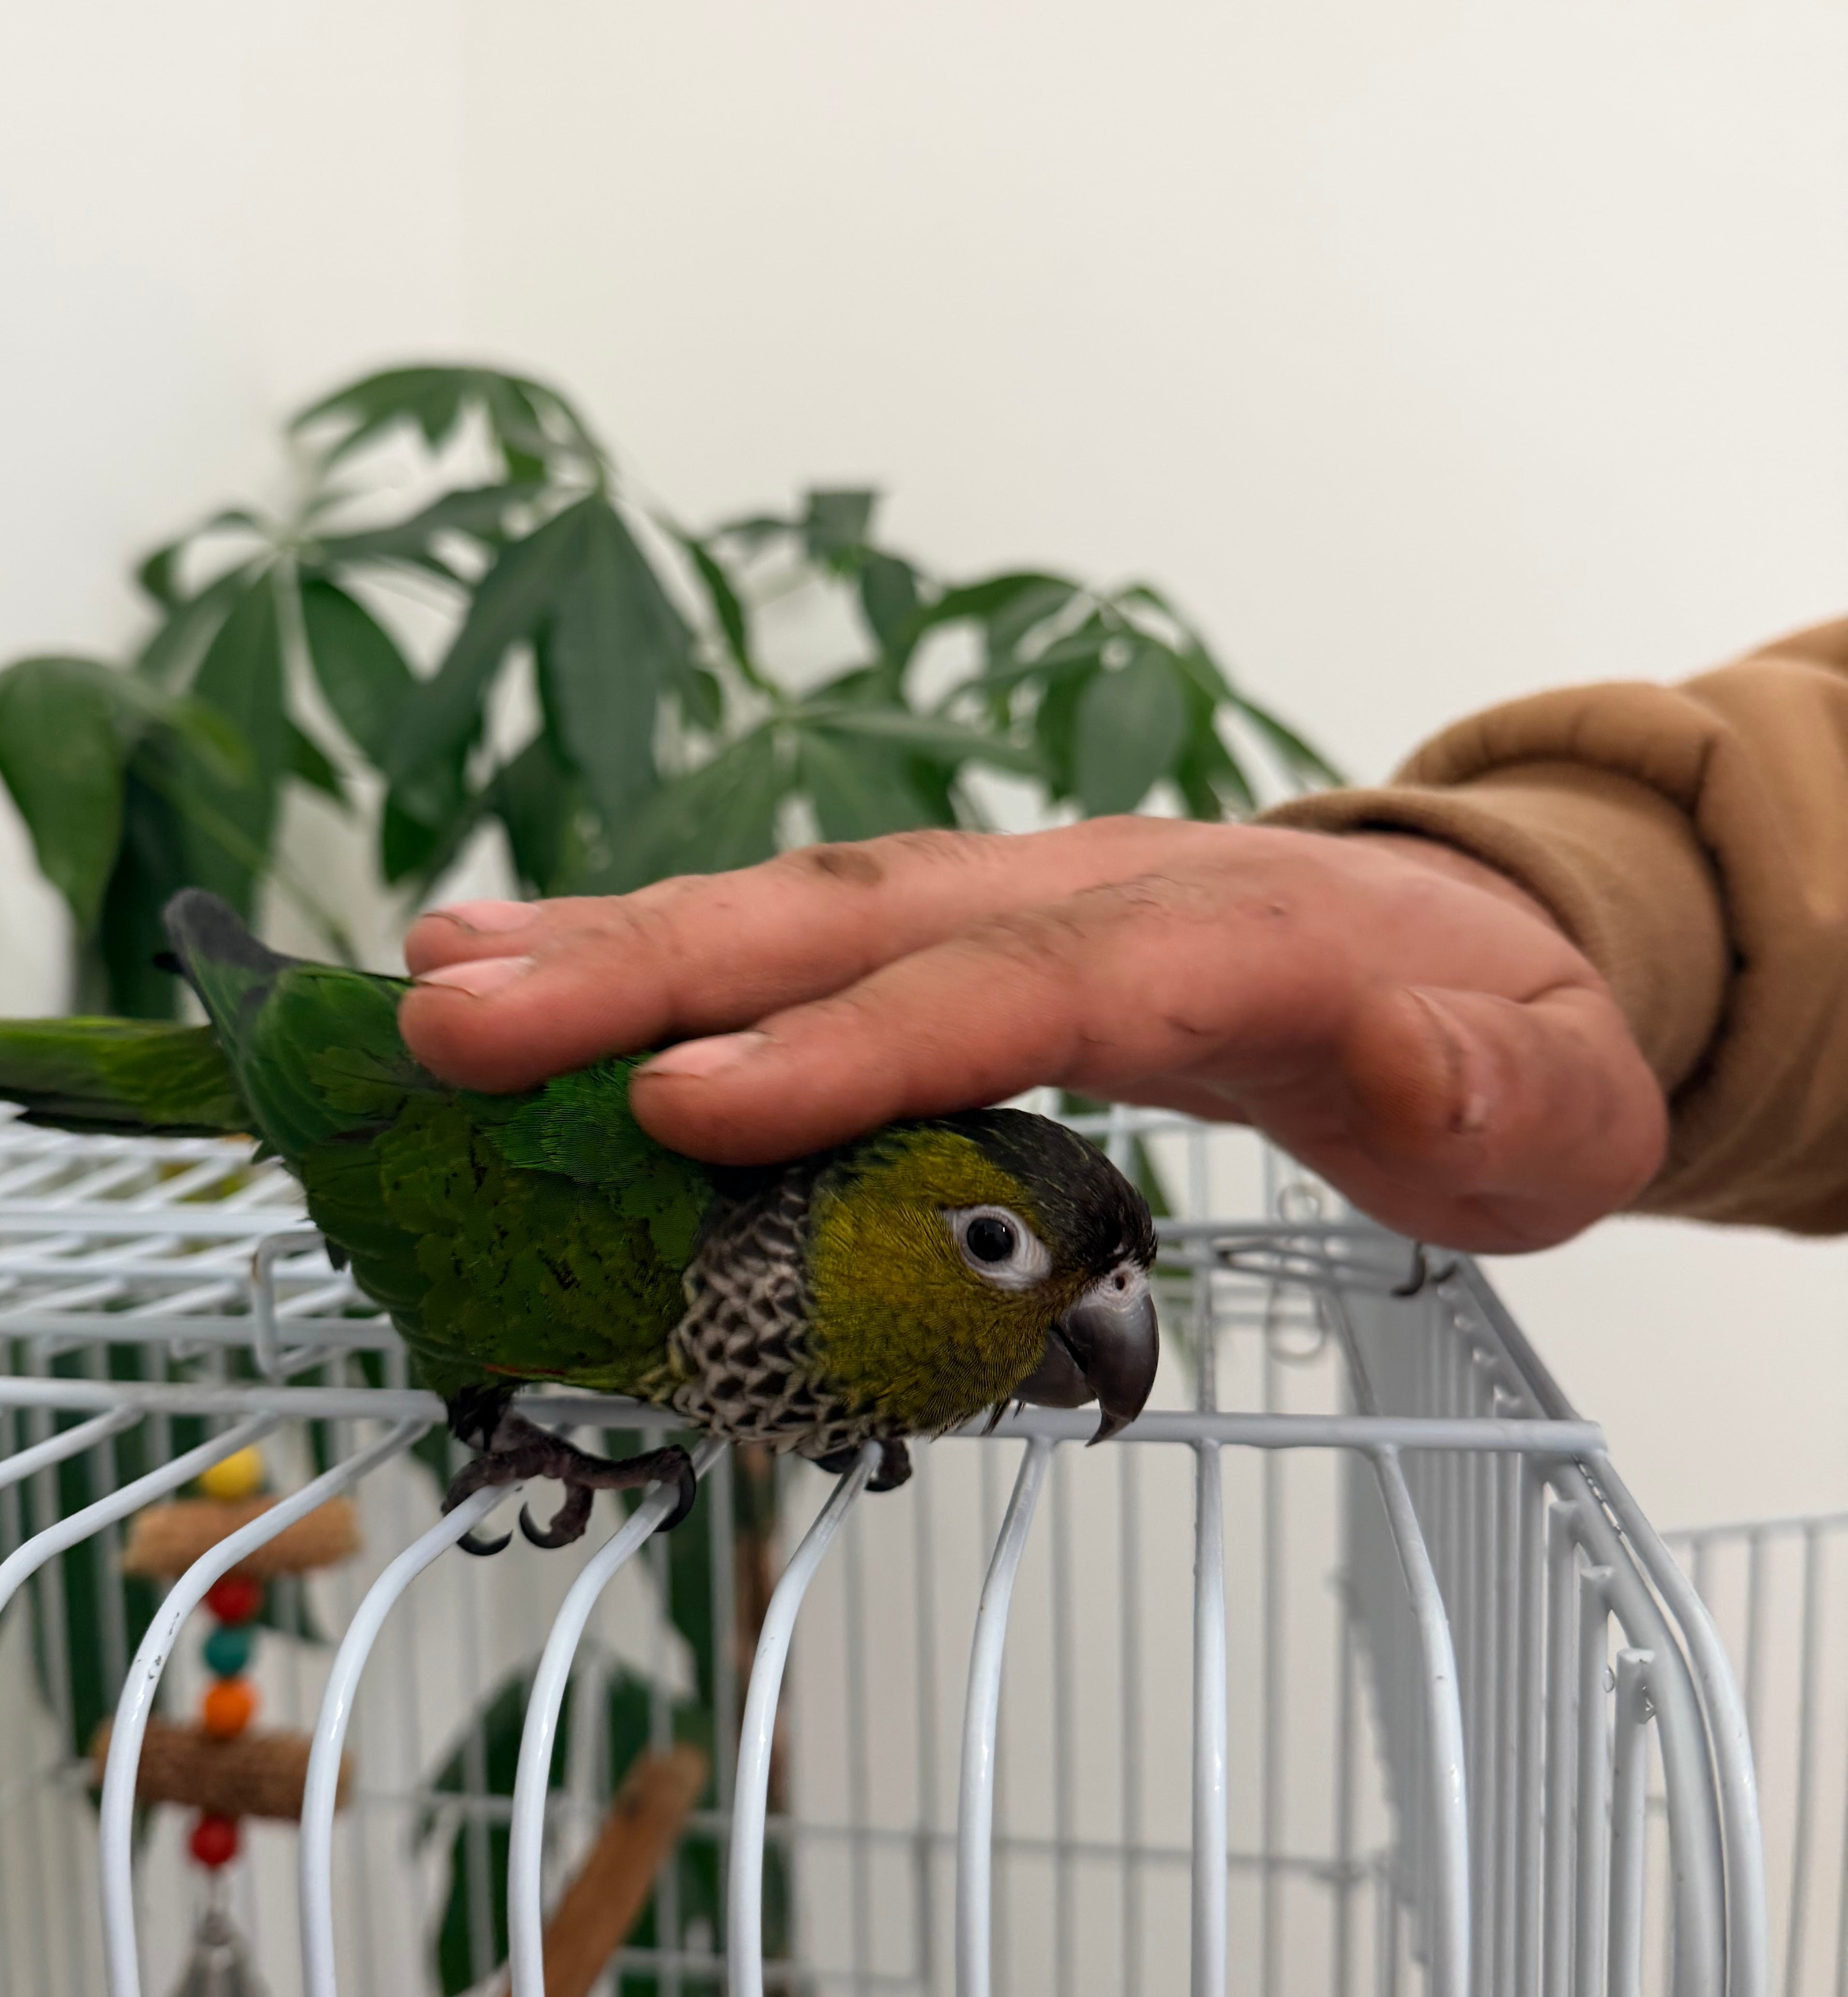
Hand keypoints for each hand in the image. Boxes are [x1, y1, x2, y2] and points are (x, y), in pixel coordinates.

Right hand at [399, 819, 1666, 1251]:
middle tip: (457, 1014)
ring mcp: (1024, 898)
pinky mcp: (975, 935)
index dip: (856, 1042)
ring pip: (804, 905)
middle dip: (658, 964)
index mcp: (1240, 935)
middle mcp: (1100, 888)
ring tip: (441, 973)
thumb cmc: (1507, 1052)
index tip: (687, 1108)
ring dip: (621, 939)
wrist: (1491, 960)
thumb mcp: (1555, 1100)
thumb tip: (1426, 1063)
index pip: (1027, 983)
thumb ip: (1494, 1087)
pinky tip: (536, 980)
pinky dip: (670, 960)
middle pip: (863, 912)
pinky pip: (808, 943)